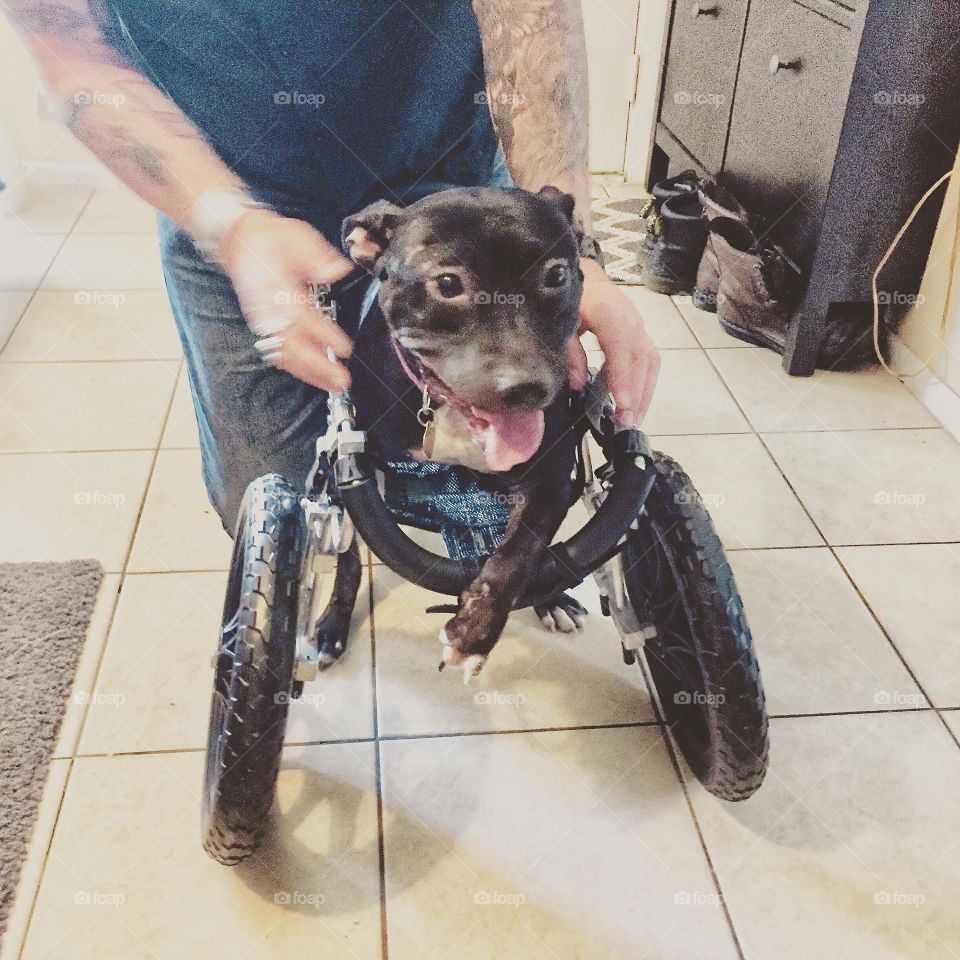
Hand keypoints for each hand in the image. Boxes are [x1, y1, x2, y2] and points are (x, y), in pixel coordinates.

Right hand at [221, 209, 355, 389]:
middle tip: (342, 380)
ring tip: (334, 384)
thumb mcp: (297, 236)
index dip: (324, 335)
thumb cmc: (271, 238)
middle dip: (318, 367)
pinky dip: (299, 368)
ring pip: (286, 354)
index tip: (344, 349)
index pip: (303, 317)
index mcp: (276, 287)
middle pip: (293, 345)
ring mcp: (264, 321)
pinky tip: (316, 377)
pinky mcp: (264, 326)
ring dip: (310, 372)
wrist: (238, 239)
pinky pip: (280, 353)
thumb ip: (318, 256)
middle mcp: (268, 309)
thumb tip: (338, 270)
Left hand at [570, 259, 660, 426]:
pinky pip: (650, 361)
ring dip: (644, 393)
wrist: (584, 277)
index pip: (620, 344)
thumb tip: (576, 384)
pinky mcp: (642, 333)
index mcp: (606, 308)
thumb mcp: (561, 321)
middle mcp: (629, 316)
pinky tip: (637, 406)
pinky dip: (646, 385)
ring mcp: (639, 324)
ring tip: (633, 421)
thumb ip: (568, 351)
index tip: (622, 403)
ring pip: (650, 361)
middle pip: (640, 357)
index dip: (622, 374)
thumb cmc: (569, 299)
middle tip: (626, 423)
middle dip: (635, 393)